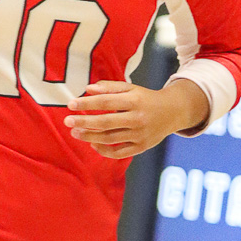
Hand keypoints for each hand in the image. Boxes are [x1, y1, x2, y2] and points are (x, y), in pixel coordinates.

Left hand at [64, 79, 209, 159]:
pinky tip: (92, 143)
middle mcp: (138, 118)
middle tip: (67, 122)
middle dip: (84, 122)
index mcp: (135, 100)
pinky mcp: (142, 147)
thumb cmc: (145, 98)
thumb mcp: (131, 88)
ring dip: (90, 137)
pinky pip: (119, 153)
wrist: (173, 112)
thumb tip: (87, 89)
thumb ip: (109, 87)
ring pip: (110, 139)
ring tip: (75, 133)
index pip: (106, 103)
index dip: (87, 104)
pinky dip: (104, 150)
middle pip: (106, 123)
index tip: (70, 104)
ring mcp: (140, 135)